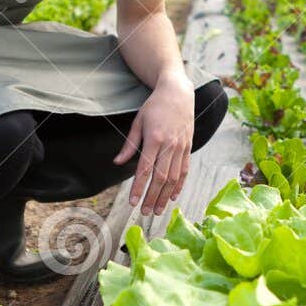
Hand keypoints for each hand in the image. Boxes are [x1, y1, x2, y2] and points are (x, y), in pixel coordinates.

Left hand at [114, 77, 194, 215]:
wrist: (178, 93)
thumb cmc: (155, 106)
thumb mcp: (138, 122)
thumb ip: (129, 144)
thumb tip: (117, 162)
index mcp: (155, 139)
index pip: (145, 169)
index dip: (139, 187)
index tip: (132, 202)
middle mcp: (170, 145)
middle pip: (161, 178)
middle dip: (152, 197)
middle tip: (144, 212)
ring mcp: (181, 147)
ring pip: (174, 178)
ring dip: (165, 196)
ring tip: (157, 210)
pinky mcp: (188, 147)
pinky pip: (184, 170)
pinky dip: (179, 186)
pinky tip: (173, 197)